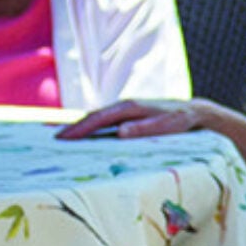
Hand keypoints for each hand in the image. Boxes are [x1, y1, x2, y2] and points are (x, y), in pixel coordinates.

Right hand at [57, 98, 211, 140]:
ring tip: (60, 138)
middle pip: (92, 116)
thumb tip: (120, 132)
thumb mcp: (166, 126)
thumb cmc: (180, 120)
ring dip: (79, 126)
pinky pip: (104, 121)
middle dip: (72, 127)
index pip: (97, 119)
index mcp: (129, 107)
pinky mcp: (127, 114)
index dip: (79, 129)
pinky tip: (82, 136)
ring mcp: (124, 108)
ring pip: (96, 117)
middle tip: (52, 140)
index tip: (62, 138)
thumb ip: (145, 129)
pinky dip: (91, 126)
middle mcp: (123, 105)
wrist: (192, 111)